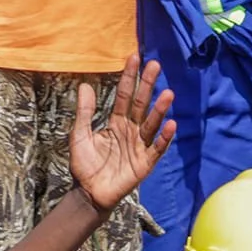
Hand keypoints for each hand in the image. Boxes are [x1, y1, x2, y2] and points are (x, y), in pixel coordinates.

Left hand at [69, 56, 175, 213]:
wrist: (88, 193)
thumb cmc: (84, 164)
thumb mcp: (79, 134)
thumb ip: (85, 112)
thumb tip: (85, 85)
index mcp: (116, 122)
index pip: (124, 95)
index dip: (129, 77)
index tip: (134, 57)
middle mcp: (130, 130)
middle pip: (140, 104)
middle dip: (147, 85)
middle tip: (155, 65)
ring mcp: (139, 146)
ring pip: (151, 124)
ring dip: (160, 109)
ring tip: (168, 93)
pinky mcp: (144, 163)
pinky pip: (156, 148)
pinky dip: (164, 138)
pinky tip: (171, 125)